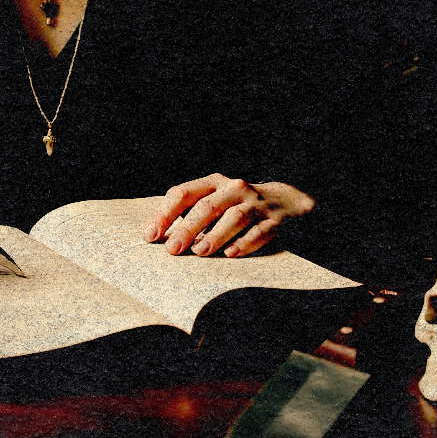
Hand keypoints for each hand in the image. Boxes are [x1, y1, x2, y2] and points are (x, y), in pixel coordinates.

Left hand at [143, 174, 313, 257]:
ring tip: (200, 252)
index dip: (164, 214)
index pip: (183, 193)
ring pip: (234, 218)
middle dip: (188, 228)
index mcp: (213, 183)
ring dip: (216, 235)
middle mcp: (233, 189)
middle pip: (207, 207)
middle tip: (172, 250)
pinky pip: (258, 231)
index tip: (150, 236)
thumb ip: (190, 214)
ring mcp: (255, 203)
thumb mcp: (215, 200)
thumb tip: (159, 237)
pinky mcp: (274, 220)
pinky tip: (230, 254)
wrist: (285, 200)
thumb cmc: (237, 205)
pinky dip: (244, 243)